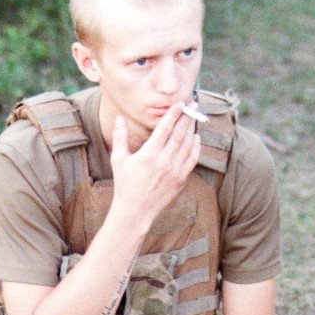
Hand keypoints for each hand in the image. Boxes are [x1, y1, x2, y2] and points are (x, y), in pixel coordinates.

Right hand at [111, 106, 200, 226]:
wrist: (135, 210)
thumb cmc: (124, 184)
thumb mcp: (118, 159)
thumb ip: (120, 137)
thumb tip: (119, 118)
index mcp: (148, 155)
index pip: (164, 128)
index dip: (173, 114)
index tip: (179, 103)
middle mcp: (164, 161)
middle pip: (179, 134)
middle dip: (187, 117)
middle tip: (193, 104)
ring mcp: (174, 171)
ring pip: (188, 145)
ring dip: (192, 129)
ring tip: (195, 117)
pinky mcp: (181, 179)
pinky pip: (192, 159)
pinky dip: (196, 147)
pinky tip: (196, 137)